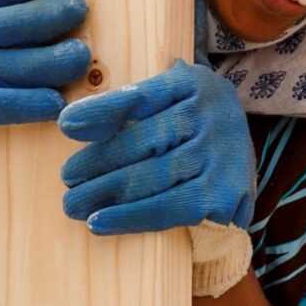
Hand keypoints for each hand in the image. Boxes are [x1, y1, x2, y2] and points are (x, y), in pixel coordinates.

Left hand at [57, 61, 255, 234]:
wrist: (240, 162)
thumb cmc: (189, 127)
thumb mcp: (169, 101)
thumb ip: (130, 106)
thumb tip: (72, 122)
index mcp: (193, 83)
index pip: (141, 96)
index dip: (102, 111)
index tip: (65, 125)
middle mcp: (213, 114)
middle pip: (145, 141)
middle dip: (99, 162)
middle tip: (66, 178)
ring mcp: (221, 155)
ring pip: (154, 177)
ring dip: (107, 193)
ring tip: (73, 204)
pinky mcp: (225, 194)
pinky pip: (170, 209)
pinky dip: (131, 217)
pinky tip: (101, 222)